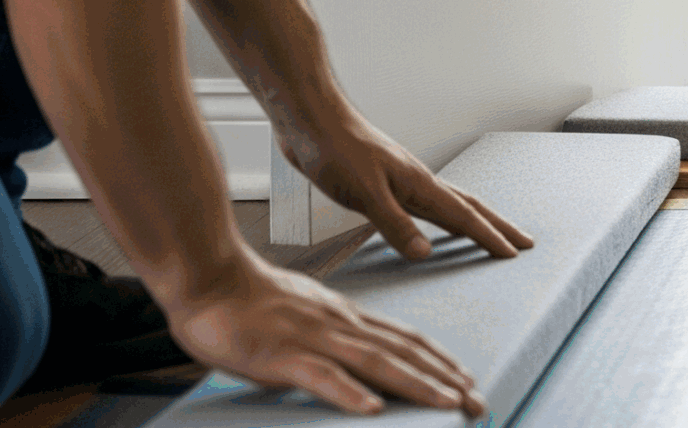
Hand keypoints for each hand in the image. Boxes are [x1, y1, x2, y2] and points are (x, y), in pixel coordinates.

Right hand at [166, 254, 485, 416]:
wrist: (207, 277)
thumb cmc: (248, 301)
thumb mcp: (304, 313)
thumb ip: (331, 334)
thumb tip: (353, 357)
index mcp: (345, 317)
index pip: (404, 339)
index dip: (439, 360)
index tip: (466, 379)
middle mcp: (340, 325)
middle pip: (404, 353)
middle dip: (446, 379)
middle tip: (479, 402)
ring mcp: (313, 338)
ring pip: (377, 362)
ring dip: (417, 385)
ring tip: (450, 404)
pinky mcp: (281, 355)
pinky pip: (321, 376)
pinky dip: (349, 393)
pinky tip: (373, 409)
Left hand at [278, 109, 533, 262]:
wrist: (310, 118)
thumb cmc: (334, 148)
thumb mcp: (363, 192)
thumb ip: (395, 224)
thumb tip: (425, 254)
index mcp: (417, 184)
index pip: (462, 216)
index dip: (487, 236)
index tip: (512, 254)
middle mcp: (415, 182)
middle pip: (467, 206)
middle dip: (496, 226)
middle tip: (523, 242)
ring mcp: (399, 180)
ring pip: (446, 204)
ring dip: (471, 221)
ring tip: (488, 233)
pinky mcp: (380, 182)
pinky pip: (422, 205)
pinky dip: (438, 217)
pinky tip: (431, 223)